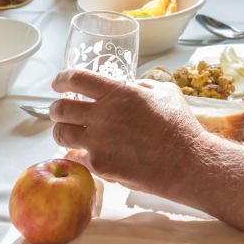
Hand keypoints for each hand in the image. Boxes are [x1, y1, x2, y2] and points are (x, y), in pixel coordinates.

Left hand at [50, 71, 203, 194]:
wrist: (186, 163)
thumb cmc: (180, 126)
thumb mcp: (166, 92)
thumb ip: (142, 85)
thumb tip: (130, 86)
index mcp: (118, 93)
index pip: (77, 79)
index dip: (62, 79)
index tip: (58, 83)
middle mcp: (103, 115)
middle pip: (61, 108)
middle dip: (57, 109)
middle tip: (61, 111)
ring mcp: (99, 142)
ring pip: (61, 134)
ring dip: (62, 131)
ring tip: (68, 132)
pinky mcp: (100, 165)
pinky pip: (76, 157)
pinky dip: (77, 154)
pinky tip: (83, 153)